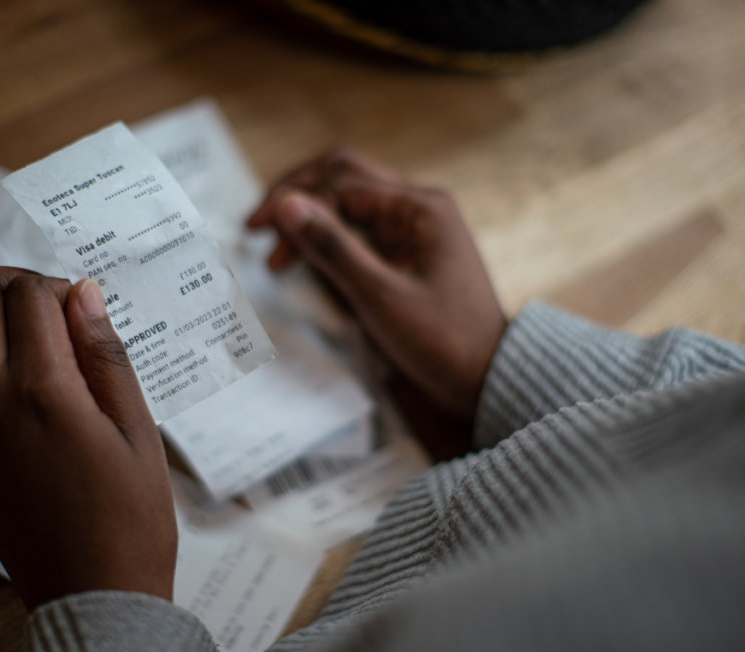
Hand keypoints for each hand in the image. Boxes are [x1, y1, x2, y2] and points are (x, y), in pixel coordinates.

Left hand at [0, 267, 175, 610]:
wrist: (93, 590)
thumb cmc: (131, 515)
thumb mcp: (139, 429)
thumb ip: (106, 356)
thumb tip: (84, 293)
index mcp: (45, 389)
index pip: (28, 294)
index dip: (60, 286)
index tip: (85, 308)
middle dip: (8, 282)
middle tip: (45, 307)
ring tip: (10, 335)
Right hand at [248, 148, 506, 421]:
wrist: (487, 380)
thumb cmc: (444, 342)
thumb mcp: (381, 297)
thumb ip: (334, 248)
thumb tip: (286, 205)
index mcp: (421, 209)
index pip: (341, 185)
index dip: (293, 203)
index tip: (257, 233)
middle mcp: (419, 208)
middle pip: (345, 178)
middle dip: (298, 196)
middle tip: (258, 226)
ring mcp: (415, 229)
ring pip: (351, 201)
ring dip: (312, 218)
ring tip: (278, 252)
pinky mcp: (409, 252)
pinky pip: (362, 229)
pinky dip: (330, 239)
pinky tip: (307, 260)